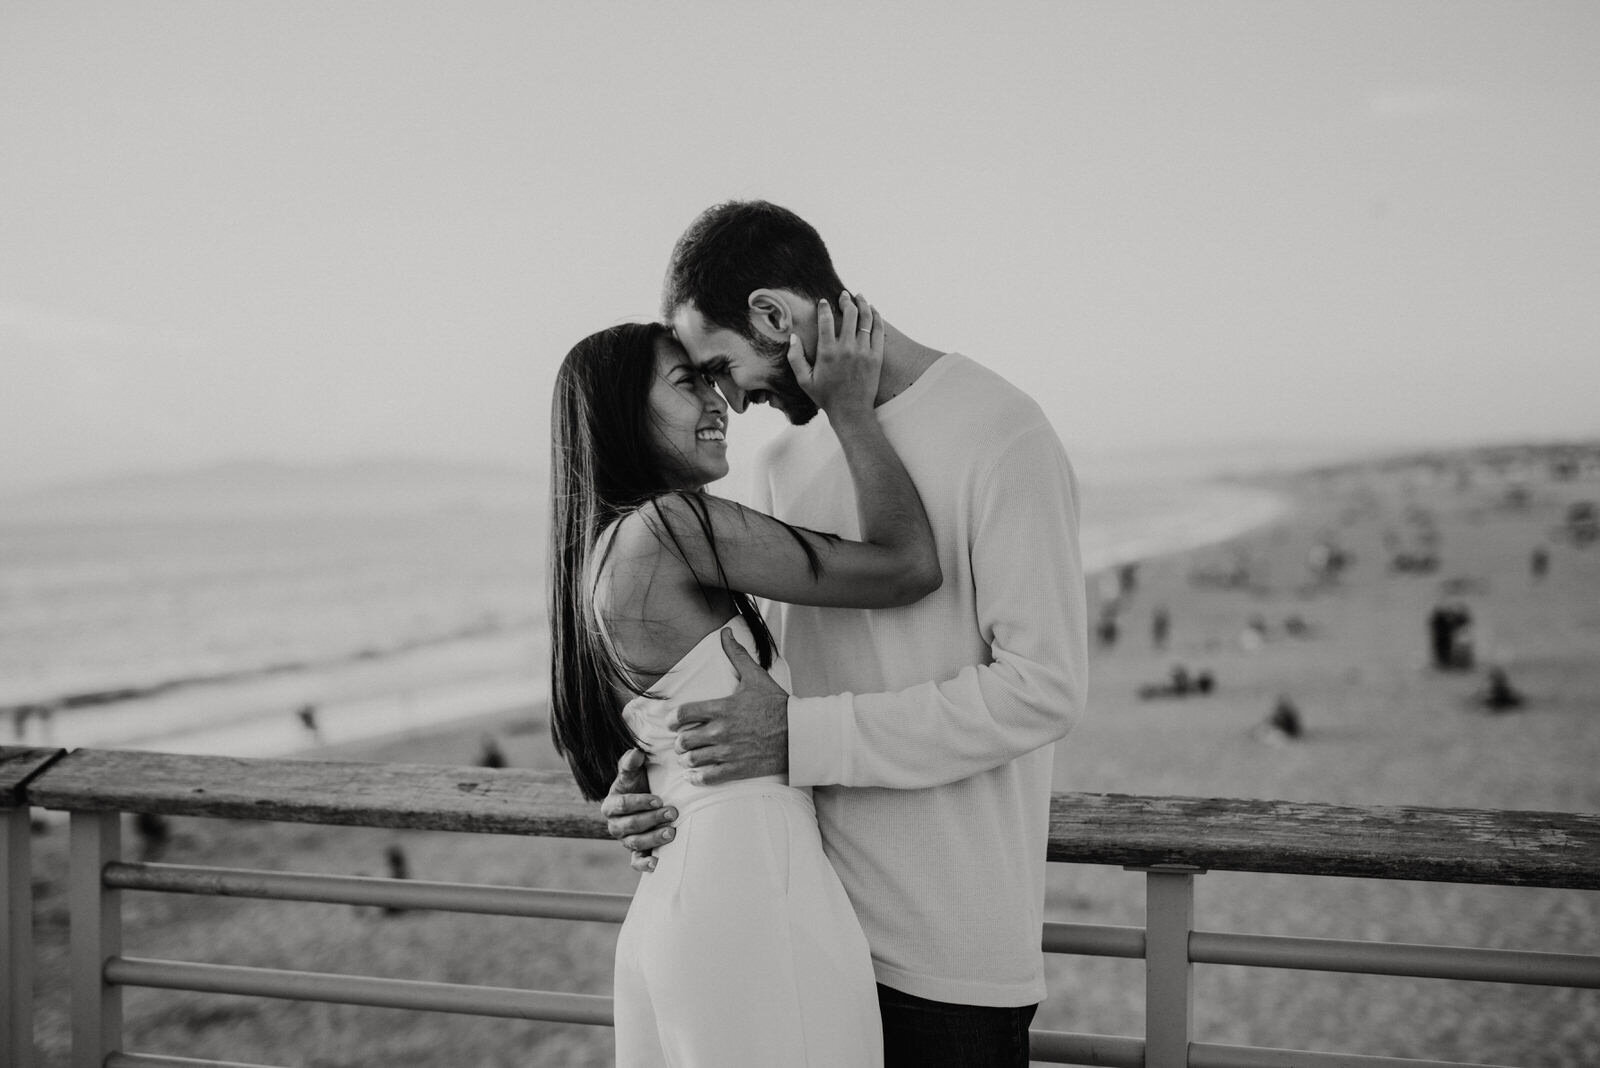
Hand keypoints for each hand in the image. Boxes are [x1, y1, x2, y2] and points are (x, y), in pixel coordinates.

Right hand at [599, 748, 676, 872]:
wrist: (649, 801)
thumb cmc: (640, 784)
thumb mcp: (634, 773)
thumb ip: (631, 763)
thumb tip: (635, 753)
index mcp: (611, 804)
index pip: (622, 804)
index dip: (639, 802)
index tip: (658, 799)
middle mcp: (615, 824)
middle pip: (629, 825)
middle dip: (651, 819)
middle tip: (673, 812)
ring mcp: (625, 840)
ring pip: (634, 843)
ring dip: (653, 838)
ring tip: (672, 832)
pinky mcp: (636, 853)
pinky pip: (636, 862)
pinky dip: (646, 865)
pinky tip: (659, 863)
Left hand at [668, 628, 788, 784]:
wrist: (799, 733)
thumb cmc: (777, 704)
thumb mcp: (755, 676)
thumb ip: (737, 654)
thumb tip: (725, 632)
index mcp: (721, 708)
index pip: (683, 714)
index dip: (672, 720)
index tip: (673, 723)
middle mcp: (721, 731)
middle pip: (684, 740)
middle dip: (679, 742)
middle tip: (682, 741)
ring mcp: (728, 752)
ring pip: (692, 760)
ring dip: (687, 759)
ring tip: (689, 757)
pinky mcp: (737, 769)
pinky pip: (707, 778)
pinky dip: (697, 777)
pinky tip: (696, 774)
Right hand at [788, 290, 882, 422]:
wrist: (851, 411)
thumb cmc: (826, 396)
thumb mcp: (804, 380)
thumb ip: (795, 358)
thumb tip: (793, 337)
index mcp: (827, 352)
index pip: (826, 320)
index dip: (824, 307)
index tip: (823, 301)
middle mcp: (847, 349)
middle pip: (850, 314)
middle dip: (846, 300)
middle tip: (843, 295)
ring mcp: (864, 351)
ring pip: (866, 319)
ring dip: (862, 304)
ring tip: (859, 297)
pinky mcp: (876, 356)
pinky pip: (878, 330)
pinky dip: (876, 317)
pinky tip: (872, 311)